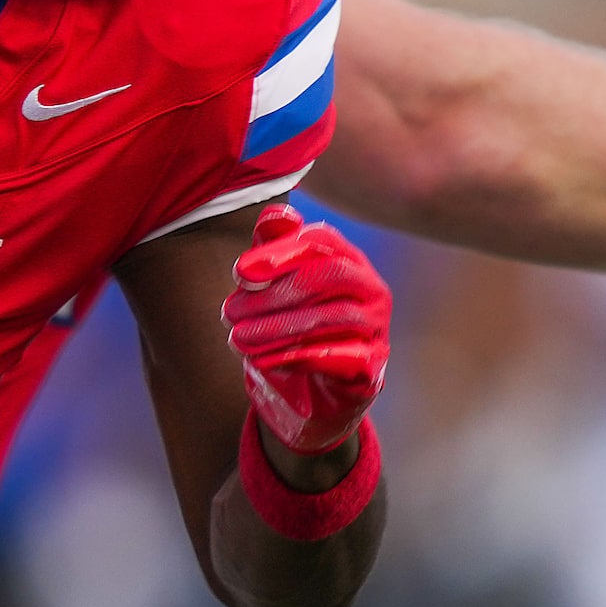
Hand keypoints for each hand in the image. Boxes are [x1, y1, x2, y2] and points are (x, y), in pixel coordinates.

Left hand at [222, 204, 391, 453]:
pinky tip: (263, 360)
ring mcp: (377, 328)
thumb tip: (276, 214)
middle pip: (327, 276)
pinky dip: (298, 357)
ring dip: (277, 327)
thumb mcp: (276, 284)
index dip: (278, 253)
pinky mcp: (374, 367)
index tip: (239, 272)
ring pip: (332, 317)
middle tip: (229, 312)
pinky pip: (342, 357)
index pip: (319, 242)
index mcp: (347, 258)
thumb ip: (273, 247)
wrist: (313, 392)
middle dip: (273, 293)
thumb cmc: (293, 325)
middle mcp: (370, 288)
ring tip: (238, 339)